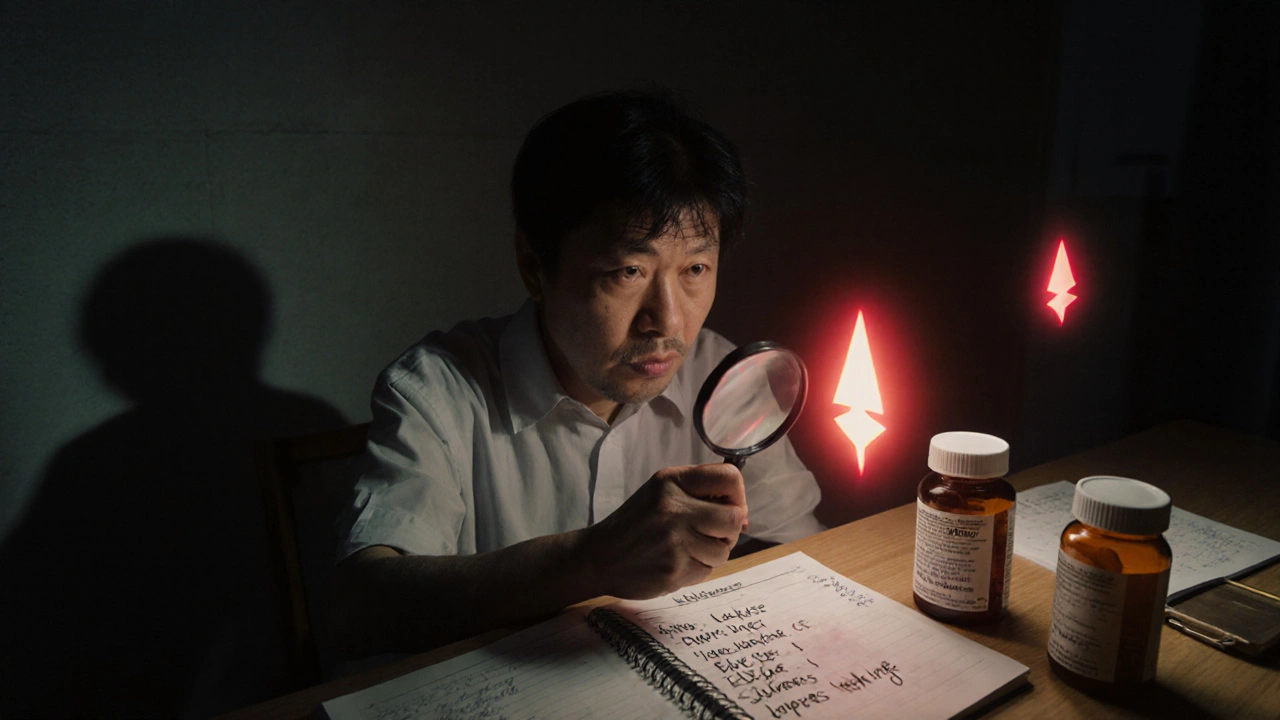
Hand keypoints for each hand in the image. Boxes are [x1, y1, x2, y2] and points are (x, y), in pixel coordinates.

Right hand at [582, 463, 747, 599]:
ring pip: (724, 549)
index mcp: (672, 481)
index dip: (737, 496)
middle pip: (734, 518)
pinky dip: (698, 569)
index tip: (725, 507)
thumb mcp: (661, 492)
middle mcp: (674, 507)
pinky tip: (677, 562)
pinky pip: (708, 570)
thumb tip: (743, 516)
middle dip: (729, 530)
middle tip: (710, 534)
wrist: (599, 557)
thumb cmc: (636, 523)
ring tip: (688, 549)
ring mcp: (674, 540)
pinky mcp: (675, 570)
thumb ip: (699, 493)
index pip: (729, 478)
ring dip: (712, 552)